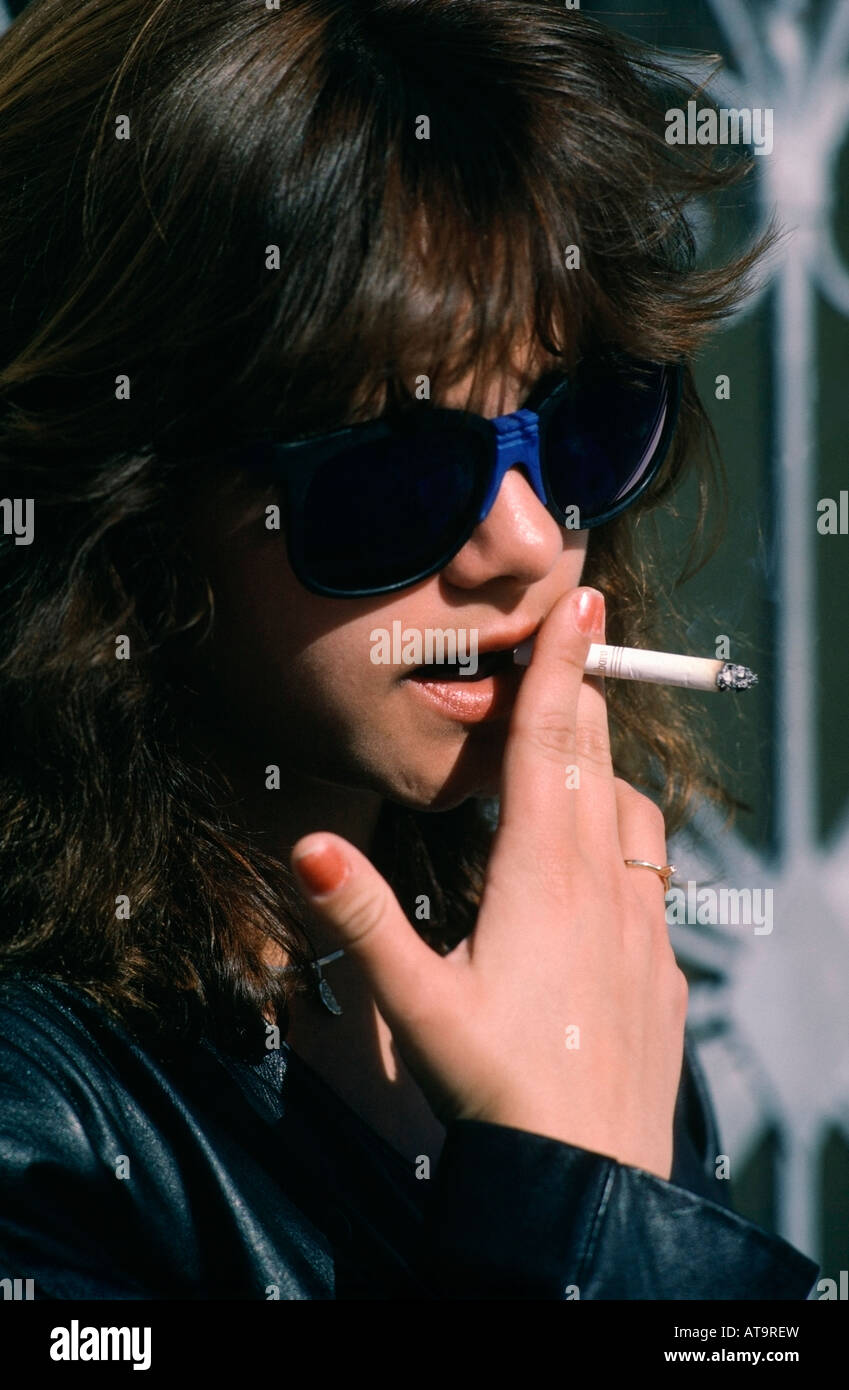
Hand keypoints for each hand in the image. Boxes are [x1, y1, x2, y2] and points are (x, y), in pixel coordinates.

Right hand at [290, 587, 686, 1179]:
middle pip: (595, 762)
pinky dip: (627, 839)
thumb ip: (360, 918)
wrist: (588, 1177)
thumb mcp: (415, 1003)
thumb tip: (307, 844)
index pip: (550, 747)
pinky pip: (652, 873)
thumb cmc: (497, 1088)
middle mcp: (602, 884)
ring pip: (633, 814)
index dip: (560, 670)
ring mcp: (642, 922)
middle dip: (583, 698)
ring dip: (605, 770)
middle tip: (575, 651)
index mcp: (540, 877)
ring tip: (576, 757)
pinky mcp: (663, 963)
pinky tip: (603, 866)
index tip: (584, 607)